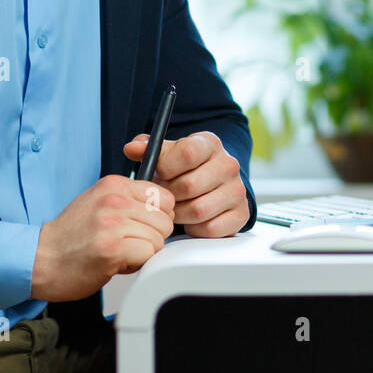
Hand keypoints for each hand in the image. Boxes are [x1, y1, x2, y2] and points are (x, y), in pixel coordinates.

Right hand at [30, 174, 174, 302]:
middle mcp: (114, 200)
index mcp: (113, 185)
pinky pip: (148, 255)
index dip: (158, 216)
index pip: (163, 196)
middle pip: (165, 219)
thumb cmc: (69, 236)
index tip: (144, 226)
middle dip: (153, 236)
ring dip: (144, 252)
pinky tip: (117, 262)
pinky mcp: (113, 248)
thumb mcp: (97, 202)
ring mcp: (113, 223)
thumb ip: (128, 200)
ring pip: (158, 238)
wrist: (41, 258)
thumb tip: (163, 208)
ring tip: (121, 252)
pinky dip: (137, 264)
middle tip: (130, 242)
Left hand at [122, 130, 248, 237]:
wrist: (213, 182)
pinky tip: (190, 219)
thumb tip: (131, 149)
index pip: (187, 153)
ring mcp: (237, 190)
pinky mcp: (241, 214)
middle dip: (169, 195)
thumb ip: (148, 149)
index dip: (166, 167)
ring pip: (199, 210)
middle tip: (163, 196)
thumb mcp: (167, 153)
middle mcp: (228, 164)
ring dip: (179, 214)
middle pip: (190, 186)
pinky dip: (194, 228)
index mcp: (209, 144)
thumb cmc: (184, 167)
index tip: (159, 173)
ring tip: (174, 208)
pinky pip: (210, 228)